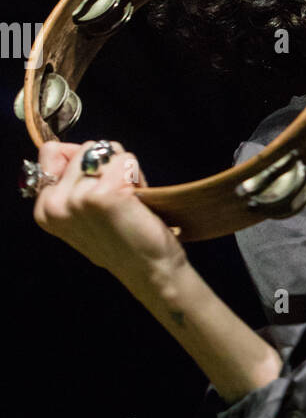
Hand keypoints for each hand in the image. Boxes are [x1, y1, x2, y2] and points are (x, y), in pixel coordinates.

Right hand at [31, 139, 186, 280]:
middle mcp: (54, 204)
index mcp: (44, 208)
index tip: (97, 187)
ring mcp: (76, 199)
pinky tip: (136, 199)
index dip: (81, 160)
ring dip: (123, 169)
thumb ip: (70, 182)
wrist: (149, 270)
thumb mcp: (82, 213)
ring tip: (129, 199)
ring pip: (104, 150)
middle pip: (83, 147)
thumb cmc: (123, 240)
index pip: (51, 151)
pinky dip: (136, 173)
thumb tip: (69, 148)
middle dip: (106, 164)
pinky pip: (125, 159)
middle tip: (119, 197)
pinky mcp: (103, 196)